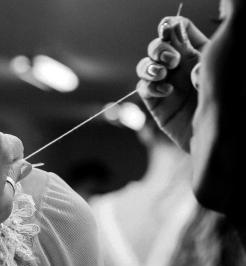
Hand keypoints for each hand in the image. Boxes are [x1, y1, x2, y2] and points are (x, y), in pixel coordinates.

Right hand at [136, 16, 208, 150]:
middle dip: (159, 48)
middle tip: (172, 59)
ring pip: (145, 65)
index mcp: (194, 53)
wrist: (220, 133)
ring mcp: (165, 84)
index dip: (169, 27)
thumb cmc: (226, 99)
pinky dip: (151, 86)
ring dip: (151, 66)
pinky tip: (167, 91)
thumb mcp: (216, 66)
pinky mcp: (156, 102)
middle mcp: (178, 67)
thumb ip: (197, 46)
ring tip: (164, 73)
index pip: (176, 31)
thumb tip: (175, 29)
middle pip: (157, 46)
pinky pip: (143, 87)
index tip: (169, 30)